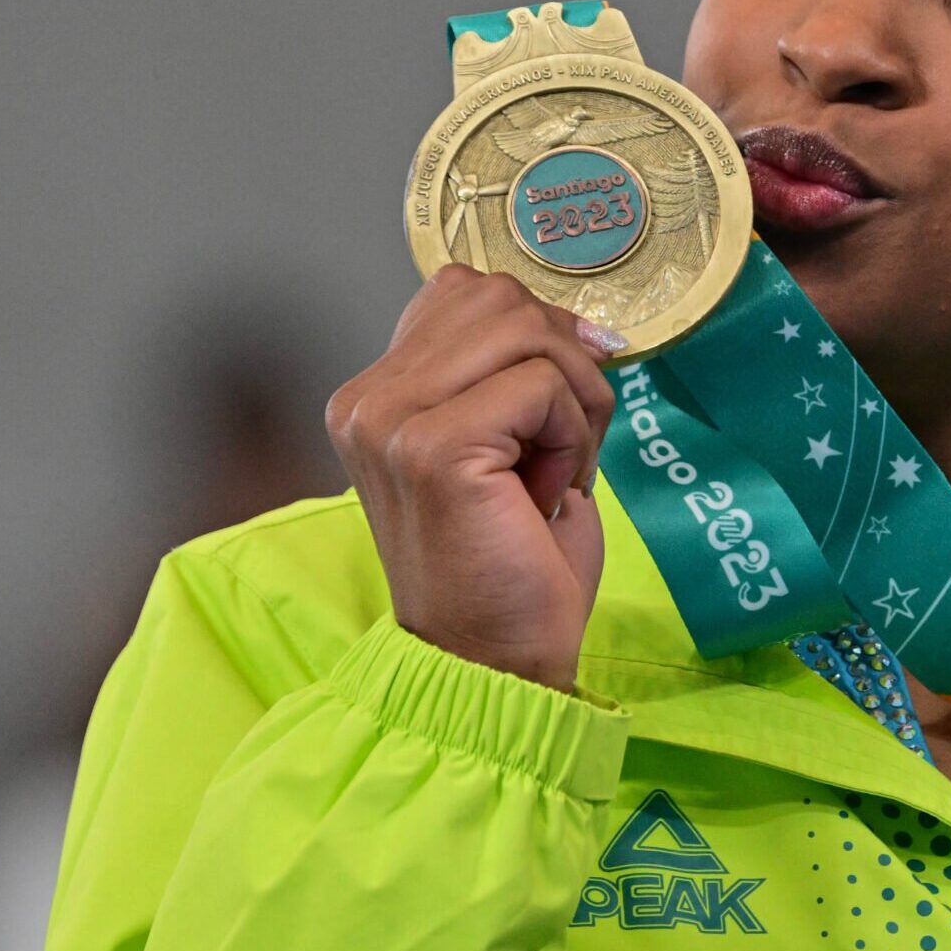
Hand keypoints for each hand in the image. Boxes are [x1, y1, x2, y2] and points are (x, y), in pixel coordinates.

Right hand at [325, 266, 625, 689]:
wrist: (497, 661)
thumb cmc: (514, 562)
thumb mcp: (511, 442)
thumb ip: (514, 369)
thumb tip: (583, 321)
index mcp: (376, 394)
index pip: (467, 289)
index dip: (538, 331)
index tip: (564, 398)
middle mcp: (367, 400)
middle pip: (500, 299)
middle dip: (566, 361)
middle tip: (569, 444)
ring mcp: (391, 420)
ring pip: (526, 332)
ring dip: (576, 399)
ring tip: (558, 469)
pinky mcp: (432, 447)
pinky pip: (541, 385)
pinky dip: (573, 434)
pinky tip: (549, 491)